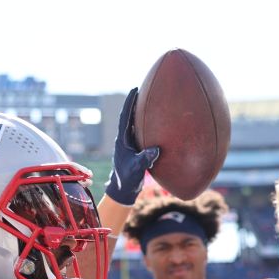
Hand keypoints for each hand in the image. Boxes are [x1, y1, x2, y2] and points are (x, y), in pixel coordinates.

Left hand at [105, 88, 160, 205]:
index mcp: (122, 140)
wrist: (124, 189)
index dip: (130, 103)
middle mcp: (124, 139)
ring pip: (134, 123)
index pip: (125, 117)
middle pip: (129, 116)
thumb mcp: (137, 169)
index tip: (135, 89)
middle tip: (144, 89)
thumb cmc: (128, 179)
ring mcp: (129, 144)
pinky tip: (156, 121)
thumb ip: (145, 159)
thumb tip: (155, 150)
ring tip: (150, 100)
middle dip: (135, 102)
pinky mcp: (134, 149)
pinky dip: (146, 124)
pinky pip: (140, 132)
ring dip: (140, 112)